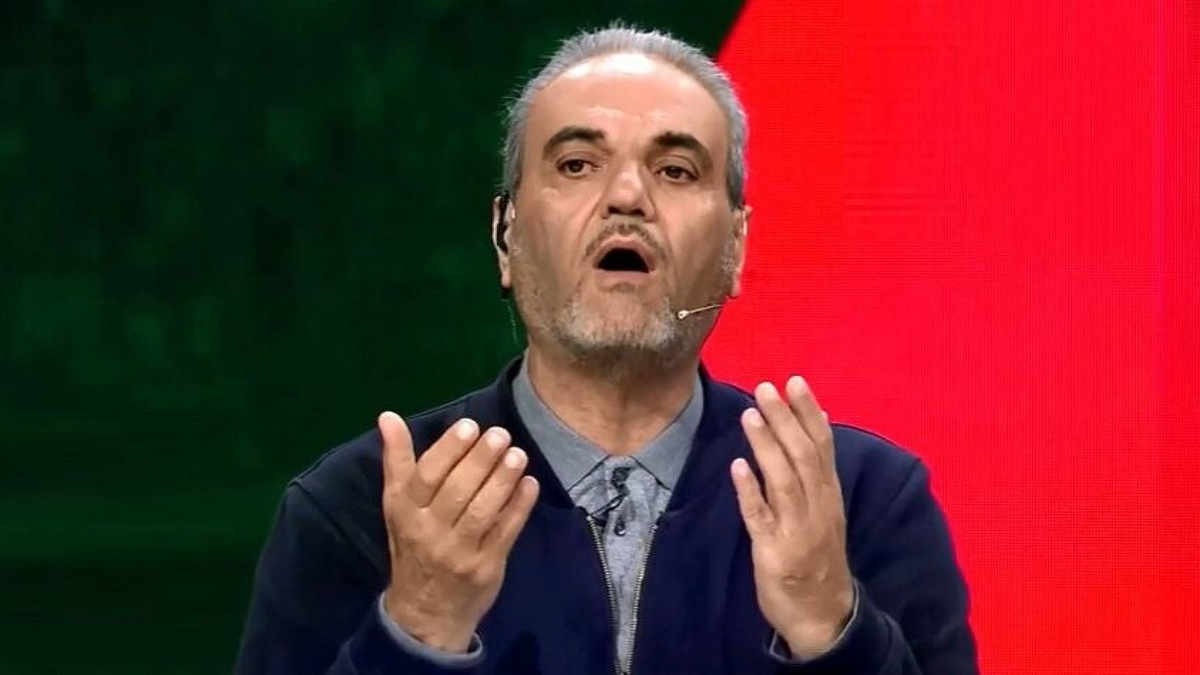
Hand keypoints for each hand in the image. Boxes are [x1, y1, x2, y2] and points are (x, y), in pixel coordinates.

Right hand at [378, 412, 539, 651]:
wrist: (424, 611)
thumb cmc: (412, 545)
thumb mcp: (396, 506)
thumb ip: (396, 461)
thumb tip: (388, 416)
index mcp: (405, 512)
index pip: (426, 476)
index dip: (448, 449)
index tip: (469, 426)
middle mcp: (429, 531)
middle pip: (457, 491)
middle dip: (481, 460)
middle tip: (500, 434)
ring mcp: (459, 551)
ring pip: (482, 511)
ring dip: (502, 480)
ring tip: (518, 454)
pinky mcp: (485, 567)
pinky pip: (504, 532)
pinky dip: (519, 507)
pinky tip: (529, 484)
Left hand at [730, 377, 854, 658]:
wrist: (823, 616)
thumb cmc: (818, 556)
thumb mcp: (825, 508)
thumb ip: (818, 467)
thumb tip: (816, 417)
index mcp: (829, 495)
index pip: (822, 446)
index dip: (808, 413)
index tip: (794, 381)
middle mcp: (817, 508)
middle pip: (803, 457)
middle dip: (785, 420)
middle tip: (766, 387)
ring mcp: (796, 530)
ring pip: (784, 482)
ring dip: (768, 447)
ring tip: (751, 414)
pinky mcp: (774, 553)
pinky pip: (761, 519)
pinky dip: (750, 492)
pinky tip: (737, 467)